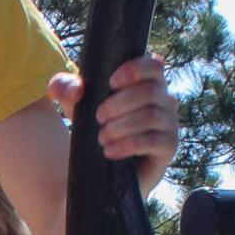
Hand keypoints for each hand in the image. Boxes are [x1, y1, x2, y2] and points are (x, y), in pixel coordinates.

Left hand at [50, 52, 178, 192]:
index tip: (111, 82)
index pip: (154, 65)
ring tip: (101, 138)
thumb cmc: (94, 127)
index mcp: (147, 82)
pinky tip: (109, 151)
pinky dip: (128, 145)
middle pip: (150, 91)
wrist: (104, 169)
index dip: (135, 69)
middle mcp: (164, 100)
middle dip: (119, 103)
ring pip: (151, 116)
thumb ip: (65, 88)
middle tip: (98, 117)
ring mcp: (170, 123)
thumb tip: (77, 90)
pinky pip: (153, 141)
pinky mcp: (169, 147)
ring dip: (122, 126)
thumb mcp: (73, 105)